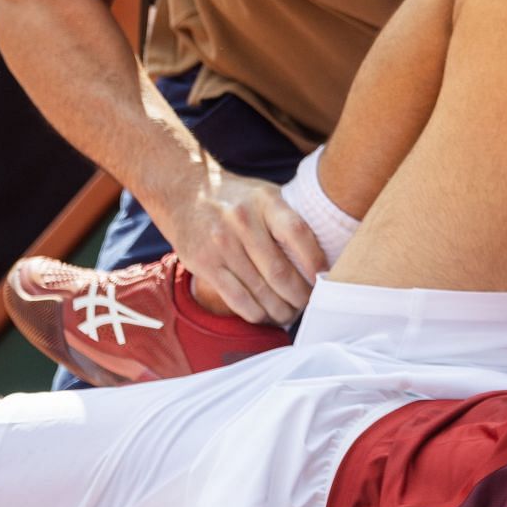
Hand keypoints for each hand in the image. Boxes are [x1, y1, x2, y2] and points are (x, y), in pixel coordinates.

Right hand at [152, 161, 326, 325]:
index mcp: (265, 201)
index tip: (324, 279)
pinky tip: (265, 315)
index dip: (316, 262)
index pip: (298, 234)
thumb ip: (289, 218)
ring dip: (279, 310)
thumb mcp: (265, 194)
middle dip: (299, 296)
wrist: (182, 190)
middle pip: (279, 271)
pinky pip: (236, 298)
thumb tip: (325, 255)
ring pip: (259, 290)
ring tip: (289, 315)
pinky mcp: (203, 263)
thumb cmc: (236, 198)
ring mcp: (220, 243)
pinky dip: (255, 313)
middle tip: (308, 305)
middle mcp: (242, 220)